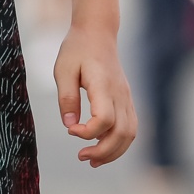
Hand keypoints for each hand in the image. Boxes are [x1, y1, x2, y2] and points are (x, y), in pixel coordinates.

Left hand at [53, 24, 135, 166]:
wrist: (97, 33)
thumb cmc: (77, 50)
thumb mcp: (63, 70)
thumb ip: (67, 98)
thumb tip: (69, 125)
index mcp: (103, 85)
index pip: (105, 119)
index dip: (88, 132)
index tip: (71, 130)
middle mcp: (120, 94)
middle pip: (121, 132)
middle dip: (103, 151)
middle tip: (81, 156)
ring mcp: (126, 97)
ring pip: (130, 133)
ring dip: (113, 152)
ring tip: (92, 160)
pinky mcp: (126, 100)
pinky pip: (130, 127)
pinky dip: (119, 143)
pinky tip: (102, 148)